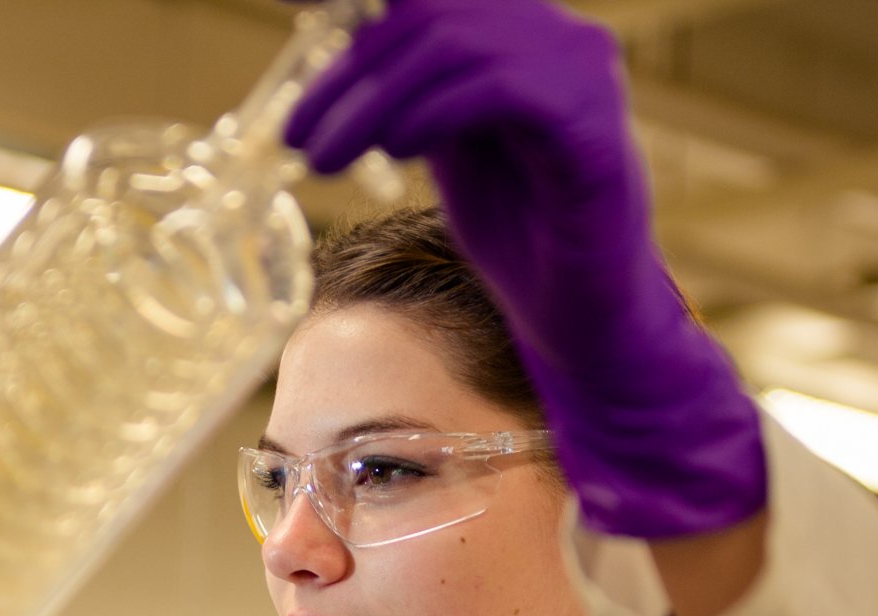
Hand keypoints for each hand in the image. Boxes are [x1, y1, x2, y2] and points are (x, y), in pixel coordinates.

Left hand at [285, 0, 766, 537]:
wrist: (582, 321)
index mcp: (524, 35)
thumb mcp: (447, 145)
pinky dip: (433, 112)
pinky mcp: (594, 128)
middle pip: (433, 15)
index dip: (360, 2)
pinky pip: (499, 90)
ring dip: (372, 102)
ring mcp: (584, 77)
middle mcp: (561, 39)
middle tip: (296, 136)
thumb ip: (410, 92)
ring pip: (455, 46)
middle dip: (349, 73)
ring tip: (323, 158)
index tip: (283, 5)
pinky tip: (396, 149)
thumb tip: (334, 56)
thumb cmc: (519, 237)